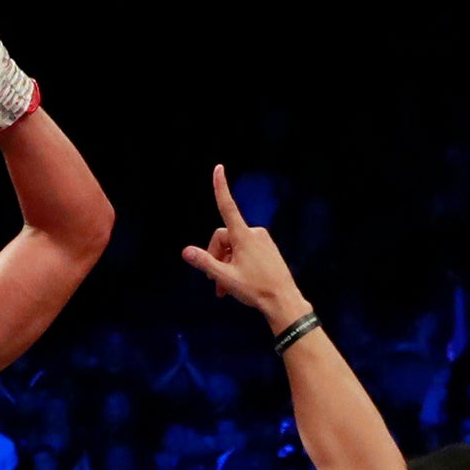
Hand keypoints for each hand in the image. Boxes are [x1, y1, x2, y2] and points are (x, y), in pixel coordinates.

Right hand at [180, 166, 311, 330]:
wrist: (284, 301)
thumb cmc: (255, 290)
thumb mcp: (225, 277)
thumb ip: (204, 262)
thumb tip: (186, 251)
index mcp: (243, 237)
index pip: (227, 207)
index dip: (221, 187)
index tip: (219, 168)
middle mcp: (254, 234)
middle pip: (223, 238)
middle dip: (215, 257)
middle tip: (214, 283)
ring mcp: (262, 240)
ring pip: (233, 247)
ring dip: (225, 264)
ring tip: (225, 289)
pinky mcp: (268, 248)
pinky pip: (245, 251)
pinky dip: (237, 264)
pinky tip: (237, 283)